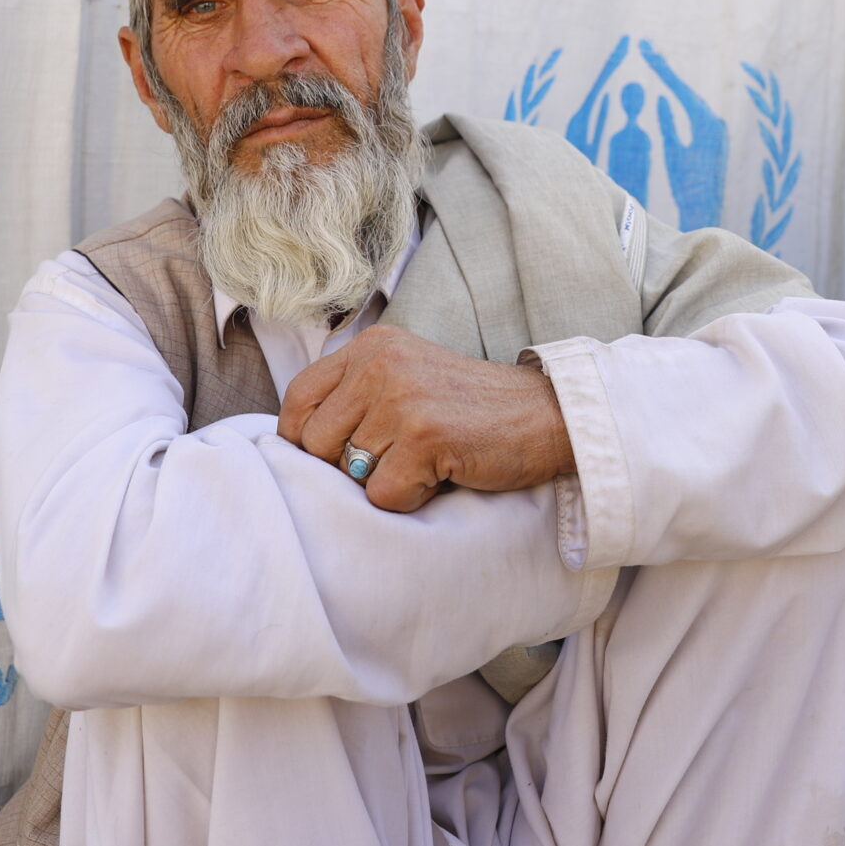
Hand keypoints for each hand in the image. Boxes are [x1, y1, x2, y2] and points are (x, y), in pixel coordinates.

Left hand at [277, 326, 576, 511]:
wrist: (548, 414)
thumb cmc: (474, 409)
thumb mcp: (408, 376)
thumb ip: (356, 394)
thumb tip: (296, 444)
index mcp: (370, 346)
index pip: (297, 399)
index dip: (305, 439)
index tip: (337, 455)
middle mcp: (379, 364)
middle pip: (314, 443)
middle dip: (348, 466)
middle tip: (398, 459)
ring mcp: (402, 398)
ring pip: (347, 472)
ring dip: (383, 482)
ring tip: (424, 463)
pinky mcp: (425, 435)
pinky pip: (382, 495)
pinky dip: (410, 499)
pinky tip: (440, 476)